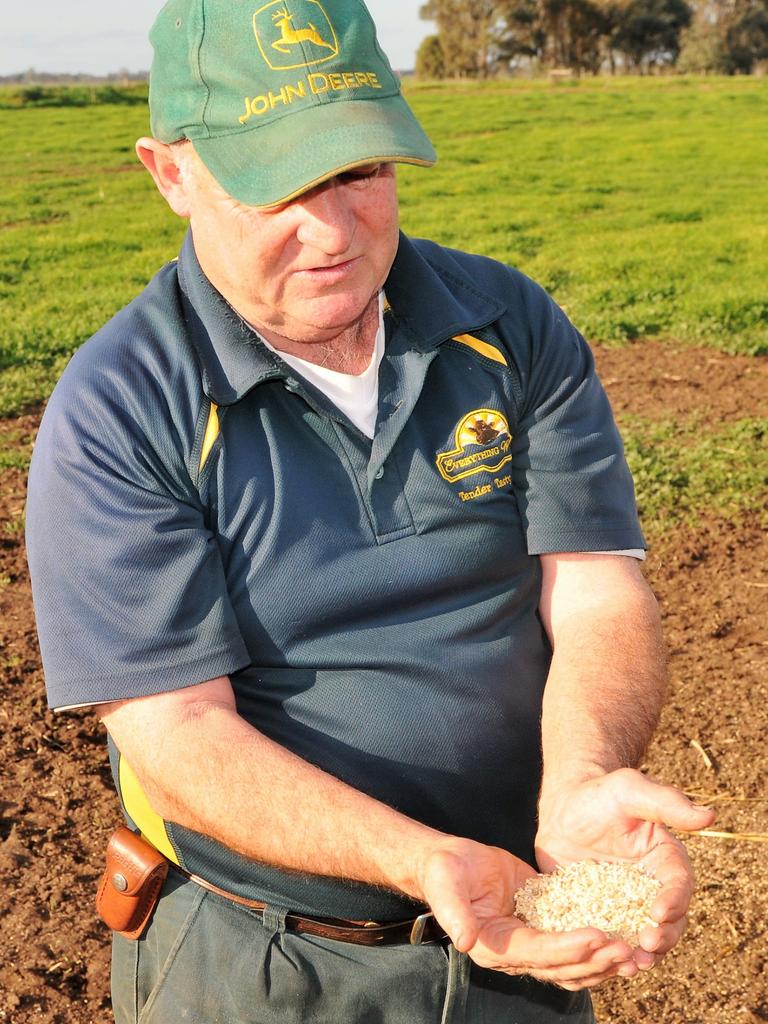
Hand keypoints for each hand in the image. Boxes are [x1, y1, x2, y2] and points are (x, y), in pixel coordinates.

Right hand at [417, 838, 643, 989]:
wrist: (451, 861)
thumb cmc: (445, 871)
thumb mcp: (446, 884)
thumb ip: (454, 912)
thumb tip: (466, 941)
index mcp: (494, 947)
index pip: (538, 953)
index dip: (568, 948)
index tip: (597, 937)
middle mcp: (516, 952)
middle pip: (562, 966)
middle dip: (595, 960)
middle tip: (627, 949)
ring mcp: (532, 941)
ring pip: (574, 963)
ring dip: (603, 961)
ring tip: (634, 953)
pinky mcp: (542, 924)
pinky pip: (573, 940)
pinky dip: (598, 944)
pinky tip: (623, 935)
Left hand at [535, 768, 715, 979]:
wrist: (564, 809)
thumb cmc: (599, 794)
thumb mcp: (629, 790)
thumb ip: (666, 802)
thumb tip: (709, 816)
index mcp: (666, 860)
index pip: (679, 884)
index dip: (674, 900)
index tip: (660, 911)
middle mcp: (653, 887)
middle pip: (670, 920)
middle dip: (663, 935)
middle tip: (647, 942)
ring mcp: (628, 905)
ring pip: (645, 936)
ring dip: (644, 954)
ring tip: (632, 964)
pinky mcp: (603, 915)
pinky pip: (613, 938)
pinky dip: (612, 953)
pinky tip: (603, 962)